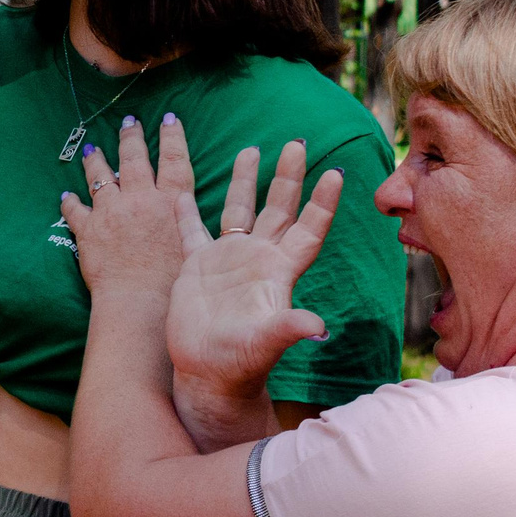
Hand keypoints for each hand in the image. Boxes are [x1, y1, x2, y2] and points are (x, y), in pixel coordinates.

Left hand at [57, 113, 201, 306]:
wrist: (139, 301)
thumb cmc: (173, 280)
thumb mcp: (194, 243)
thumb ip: (190, 219)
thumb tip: (189, 203)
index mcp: (169, 202)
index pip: (174, 159)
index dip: (172, 137)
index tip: (169, 118)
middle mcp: (139, 199)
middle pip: (134, 158)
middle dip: (132, 136)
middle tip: (129, 121)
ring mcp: (110, 212)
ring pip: (101, 176)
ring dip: (96, 160)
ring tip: (92, 149)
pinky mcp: (88, 229)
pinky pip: (75, 209)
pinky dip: (70, 201)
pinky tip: (66, 195)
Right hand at [165, 137, 341, 407]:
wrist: (208, 374)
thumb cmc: (240, 363)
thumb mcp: (266, 344)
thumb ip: (288, 330)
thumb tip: (318, 326)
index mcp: (278, 272)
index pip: (307, 229)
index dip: (322, 202)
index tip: (334, 172)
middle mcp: (257, 259)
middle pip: (279, 208)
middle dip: (288, 176)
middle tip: (297, 142)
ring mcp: (227, 260)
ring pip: (240, 210)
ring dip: (246, 181)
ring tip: (252, 150)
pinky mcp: (197, 267)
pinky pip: (192, 230)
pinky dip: (187, 211)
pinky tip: (181, 191)